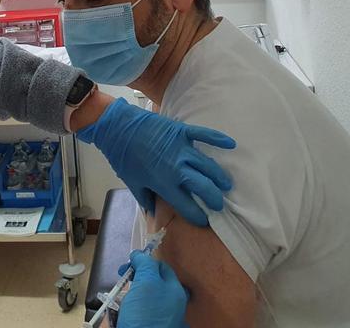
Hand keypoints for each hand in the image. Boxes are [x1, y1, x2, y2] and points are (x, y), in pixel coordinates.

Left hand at [77, 98, 234, 224]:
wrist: (117, 128)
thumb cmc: (123, 158)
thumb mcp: (133, 183)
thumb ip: (146, 200)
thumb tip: (154, 215)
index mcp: (164, 184)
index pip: (188, 206)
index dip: (198, 217)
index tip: (204, 221)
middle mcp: (177, 169)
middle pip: (204, 188)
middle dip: (214, 199)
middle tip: (218, 204)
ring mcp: (182, 149)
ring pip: (208, 166)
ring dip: (219, 177)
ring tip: (226, 185)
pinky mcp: (182, 131)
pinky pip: (204, 135)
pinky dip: (219, 139)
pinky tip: (231, 145)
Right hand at [117, 251, 188, 327]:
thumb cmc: (146, 314)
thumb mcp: (147, 282)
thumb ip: (145, 265)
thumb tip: (138, 254)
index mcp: (175, 291)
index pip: (161, 267)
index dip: (145, 262)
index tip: (129, 263)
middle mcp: (171, 304)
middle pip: (152, 283)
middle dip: (136, 278)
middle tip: (122, 278)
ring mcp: (161, 317)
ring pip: (144, 298)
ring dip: (130, 294)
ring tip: (121, 298)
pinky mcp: (149, 325)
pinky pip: (138, 313)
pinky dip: (128, 309)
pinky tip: (121, 311)